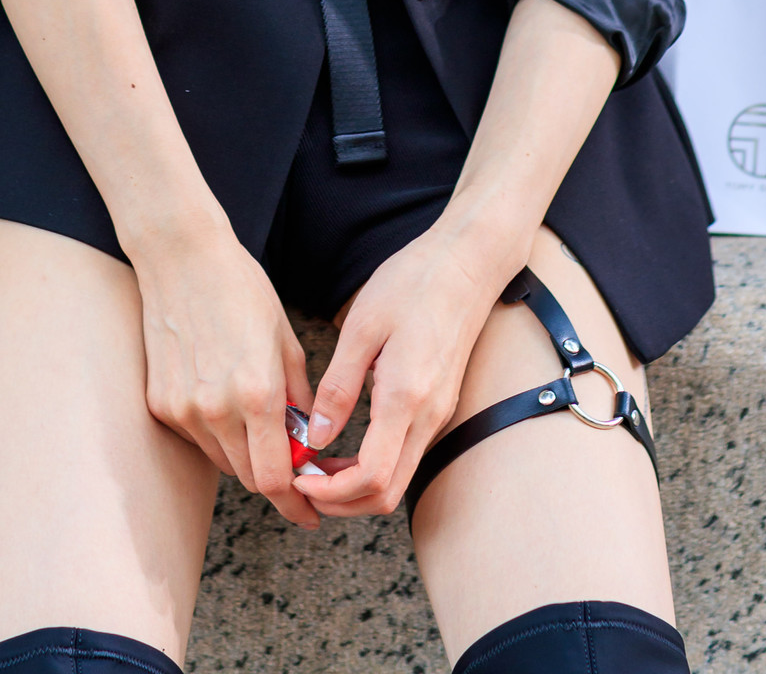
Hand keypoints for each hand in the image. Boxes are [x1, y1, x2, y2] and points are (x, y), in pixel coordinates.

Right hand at [133, 217, 319, 528]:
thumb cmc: (242, 290)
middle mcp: (216, 409)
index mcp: (257, 393)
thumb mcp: (284, 339)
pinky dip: (214, 430)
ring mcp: (182, 409)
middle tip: (291, 465)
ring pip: (222, 460)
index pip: (276, 479)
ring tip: (253, 413)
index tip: (309, 514)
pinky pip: (196, 436)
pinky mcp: (159, 403)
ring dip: (243, 452)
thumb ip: (298, 398)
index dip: (296, 505)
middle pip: (249, 478)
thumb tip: (308, 444)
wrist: (182, 258)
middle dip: (274, 477)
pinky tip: (219, 392)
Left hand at [293, 221, 516, 517]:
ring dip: (355, 487)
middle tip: (302, 483)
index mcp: (406, 397)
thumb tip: (316, 436)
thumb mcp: (362, 326)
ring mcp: (438, 415)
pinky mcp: (439, 406)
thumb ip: (338, 386)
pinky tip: (345, 446)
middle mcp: (428, 417)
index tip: (298, 480)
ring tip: (316, 467)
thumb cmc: (414, 283)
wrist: (468, 263)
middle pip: (386, 494)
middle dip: (341, 501)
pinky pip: (405, 455)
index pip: (371, 478)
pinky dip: (372, 466)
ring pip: (397, 479)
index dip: (331, 491)